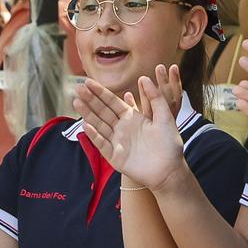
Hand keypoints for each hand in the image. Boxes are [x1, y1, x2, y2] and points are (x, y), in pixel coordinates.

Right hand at [74, 68, 186, 191]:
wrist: (170, 170)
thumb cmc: (170, 144)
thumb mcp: (165, 117)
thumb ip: (156, 97)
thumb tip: (144, 77)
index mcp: (132, 117)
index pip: (112, 102)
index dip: (100, 92)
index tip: (88, 82)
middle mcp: (121, 128)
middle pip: (102, 112)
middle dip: (90, 100)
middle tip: (77, 88)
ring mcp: (117, 142)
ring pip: (99, 125)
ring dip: (88, 114)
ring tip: (76, 102)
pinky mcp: (115, 157)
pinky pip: (102, 144)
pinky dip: (94, 136)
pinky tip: (86, 125)